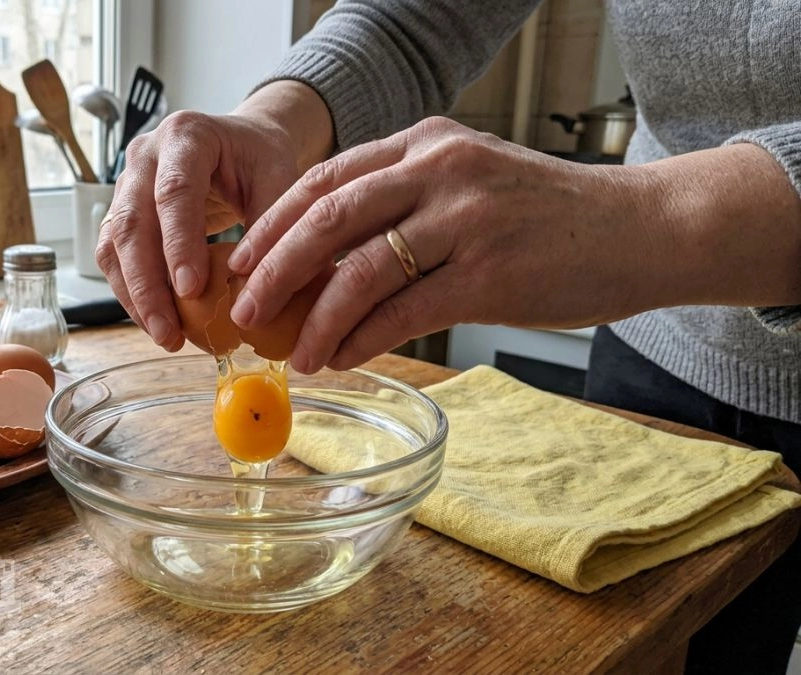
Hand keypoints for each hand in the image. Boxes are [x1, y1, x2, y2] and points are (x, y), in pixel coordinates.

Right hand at [94, 110, 300, 350]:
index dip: (179, 243)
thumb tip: (254, 292)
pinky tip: (157, 321)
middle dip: (148, 284)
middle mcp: (145, 155)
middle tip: (170, 330)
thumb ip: (269, 228)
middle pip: (133, 223)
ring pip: (115, 244)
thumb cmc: (258, 158)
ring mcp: (127, 183)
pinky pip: (114, 257)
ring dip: (135, 296)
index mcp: (186, 136)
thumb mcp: (278, 179)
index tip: (192, 289)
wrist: (239, 143)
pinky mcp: (121, 212)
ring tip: (165, 336)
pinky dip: (132, 292)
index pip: (173, 192)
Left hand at [227, 116, 675, 373]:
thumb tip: (326, 263)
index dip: (273, 223)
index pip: (326, 179)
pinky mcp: (489, 274)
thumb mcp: (470, 183)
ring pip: (360, 271)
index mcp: (425, 145)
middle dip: (273, 270)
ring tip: (293, 353)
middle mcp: (439, 171)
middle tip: (244, 311)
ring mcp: (465, 220)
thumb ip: (404, 204)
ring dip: (315, 319)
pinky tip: (341, 358)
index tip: (241, 261)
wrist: (640, 230)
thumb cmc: (547, 217)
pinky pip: (403, 312)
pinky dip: (362, 339)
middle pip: (327, 219)